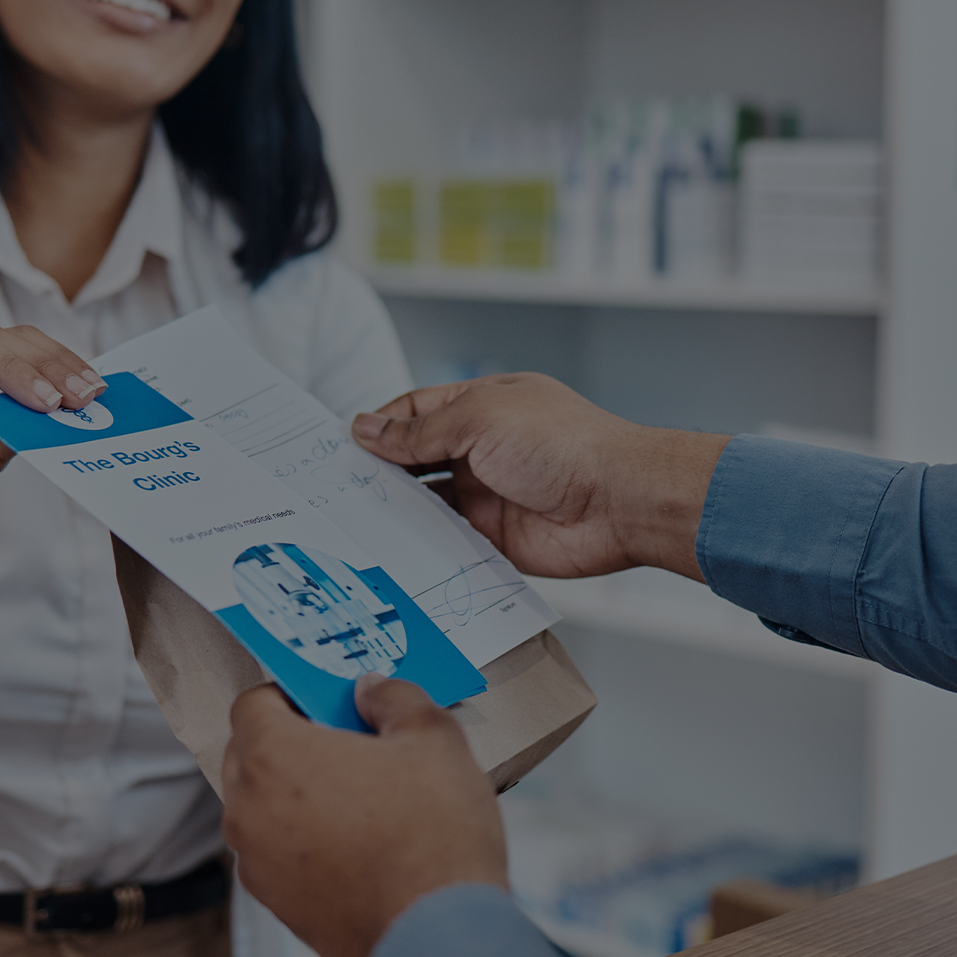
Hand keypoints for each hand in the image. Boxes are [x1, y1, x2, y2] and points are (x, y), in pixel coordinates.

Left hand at [222, 677, 507, 956]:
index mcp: (272, 756)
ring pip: (263, 807)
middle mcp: (248, 809)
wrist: (436, 936)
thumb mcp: (432, 739)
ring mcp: (257, 862)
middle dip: (292, 742)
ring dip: (297, 794)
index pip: (252, 703)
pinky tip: (359, 843)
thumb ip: (394, 699)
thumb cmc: (431, 837)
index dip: (291, 694)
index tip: (328, 700)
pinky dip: (305, 840)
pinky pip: (279, 853)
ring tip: (362, 798)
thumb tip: (372, 691)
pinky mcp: (277, 903)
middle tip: (349, 743)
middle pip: (250, 754)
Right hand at [351, 373, 729, 581]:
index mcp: (481, 407)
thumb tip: (368, 428)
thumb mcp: (480, 418)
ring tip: (353, 520)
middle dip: (380, 470)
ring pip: (427, 503)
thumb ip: (420, 430)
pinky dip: (421, 546)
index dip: (379, 426)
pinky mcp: (495, 539)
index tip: (342, 446)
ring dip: (397, 510)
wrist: (619, 501)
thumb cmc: (563, 444)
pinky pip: (447, 543)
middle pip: (416, 459)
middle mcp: (483, 449)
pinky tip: (392, 550)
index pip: (416, 411)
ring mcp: (488, 495)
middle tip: (336, 487)